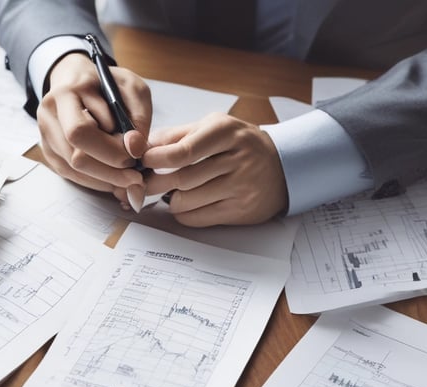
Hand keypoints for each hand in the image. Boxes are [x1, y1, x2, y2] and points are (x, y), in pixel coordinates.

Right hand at [37, 52, 150, 205]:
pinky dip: (96, 181)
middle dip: (110, 170)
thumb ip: (138, 116)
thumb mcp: (132, 88)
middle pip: (75, 156)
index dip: (112, 149)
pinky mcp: (49, 151)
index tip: (137, 153)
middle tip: (135, 174)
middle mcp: (49, 114)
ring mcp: (45, 135)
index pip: (82, 131)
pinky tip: (114, 178)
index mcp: (66, 92)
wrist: (75, 78)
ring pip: (74, 170)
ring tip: (129, 177)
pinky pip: (71, 175)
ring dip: (105, 179)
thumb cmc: (106, 82)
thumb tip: (134, 148)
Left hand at [142, 113, 288, 225]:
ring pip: (187, 201)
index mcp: (226, 132)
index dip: (157, 159)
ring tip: (170, 192)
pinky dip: (183, 213)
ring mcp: (241, 187)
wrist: (283, 166)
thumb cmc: (240, 144)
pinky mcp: (240, 211)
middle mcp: (237, 159)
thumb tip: (144, 146)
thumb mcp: (214, 127)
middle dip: (156, 183)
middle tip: (144, 183)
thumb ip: (178, 134)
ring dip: (170, 199)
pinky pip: (198, 218)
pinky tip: (185, 205)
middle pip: (182, 178)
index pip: (184, 150)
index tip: (143, 162)